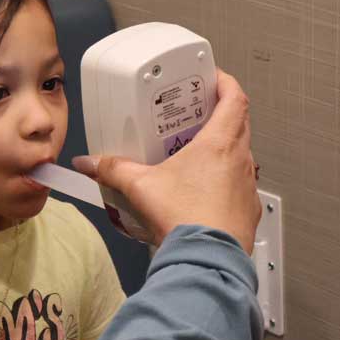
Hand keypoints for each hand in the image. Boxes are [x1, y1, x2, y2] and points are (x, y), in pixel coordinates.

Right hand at [73, 69, 260, 250]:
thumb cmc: (187, 219)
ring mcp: (247, 187)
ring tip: (195, 154)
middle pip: (240, 124)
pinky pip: (238, 186)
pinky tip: (200, 192)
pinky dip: (223, 182)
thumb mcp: (140, 186)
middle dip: (220, 114)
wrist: (208, 260)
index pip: (236, 98)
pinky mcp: (246, 211)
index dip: (225, 83)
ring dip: (223, 150)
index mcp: (221, 143)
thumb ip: (113, 169)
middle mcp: (241, 161)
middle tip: (198, 113)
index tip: (213, 79)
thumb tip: (92, 163)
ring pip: (240, 156)